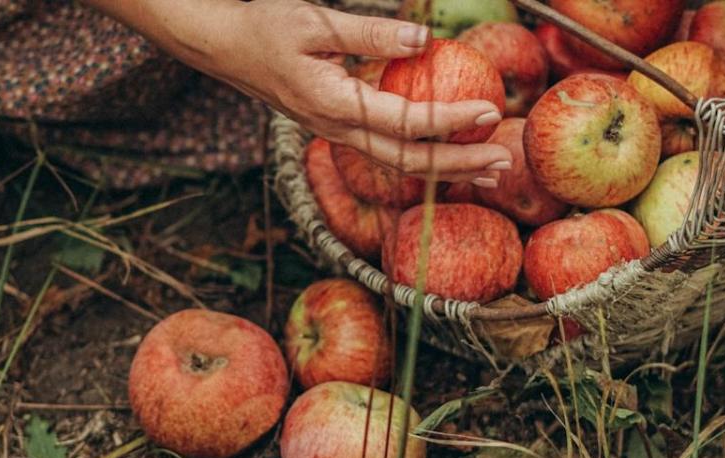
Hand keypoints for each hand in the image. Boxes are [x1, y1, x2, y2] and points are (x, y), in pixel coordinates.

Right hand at [85, 0, 510, 185]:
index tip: (489, 113)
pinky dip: (422, 156)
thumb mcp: (316, 21)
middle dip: (458, 165)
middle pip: (407, 161)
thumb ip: (371, 33)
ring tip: (488, 170)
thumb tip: (423, 41)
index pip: (404, 121)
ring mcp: (336, 132)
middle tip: (503, 162)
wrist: (221, 45)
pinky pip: (386, 150)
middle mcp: (336, 128)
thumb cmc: (264, 26)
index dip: (449, 121)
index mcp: (333, 104)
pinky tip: (447, 153)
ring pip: (398, 163)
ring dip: (445, 169)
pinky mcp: (336, 126)